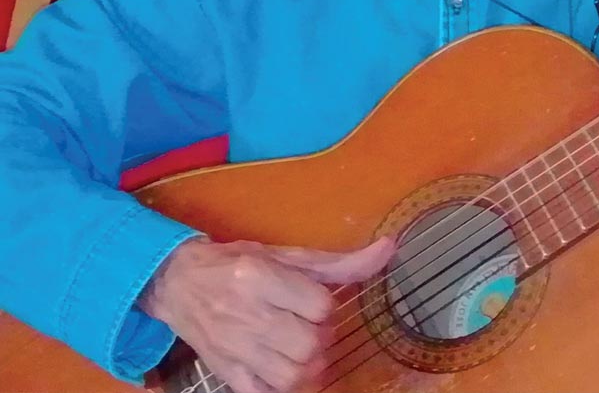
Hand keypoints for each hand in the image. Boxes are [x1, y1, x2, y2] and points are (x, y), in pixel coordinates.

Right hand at [139, 235, 394, 392]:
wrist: (179, 284)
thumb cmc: (238, 264)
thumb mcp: (287, 255)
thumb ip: (339, 262)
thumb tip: (389, 249)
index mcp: (260, 277)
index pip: (319, 306)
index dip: (328, 308)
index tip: (318, 304)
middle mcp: (246, 314)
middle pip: (308, 345)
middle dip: (323, 339)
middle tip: (315, 330)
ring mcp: (234, 348)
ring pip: (291, 376)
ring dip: (310, 368)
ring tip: (305, 352)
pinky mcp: (225, 372)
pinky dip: (284, 389)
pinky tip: (286, 371)